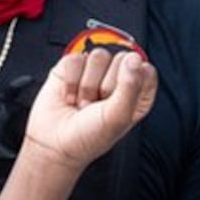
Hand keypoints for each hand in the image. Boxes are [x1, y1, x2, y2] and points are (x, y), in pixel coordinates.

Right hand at [23, 38, 156, 171]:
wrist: (54, 144)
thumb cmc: (89, 136)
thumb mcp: (118, 117)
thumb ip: (130, 86)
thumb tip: (134, 58)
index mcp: (138, 92)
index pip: (144, 69)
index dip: (131, 82)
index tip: (118, 102)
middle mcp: (118, 79)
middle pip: (122, 58)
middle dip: (106, 85)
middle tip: (98, 105)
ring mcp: (95, 71)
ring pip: (99, 56)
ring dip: (87, 85)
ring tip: (84, 103)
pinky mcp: (73, 67)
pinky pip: (76, 59)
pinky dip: (70, 81)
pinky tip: (70, 97)